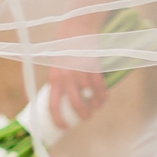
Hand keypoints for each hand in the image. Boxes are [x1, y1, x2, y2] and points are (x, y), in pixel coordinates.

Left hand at [46, 9, 108, 131]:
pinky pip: (100, 87)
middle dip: (82, 115)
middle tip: (86, 117)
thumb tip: (61, 101)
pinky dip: (103, 96)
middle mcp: (66, 77)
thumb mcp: (56, 66)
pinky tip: (104, 100)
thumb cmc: (64, 50)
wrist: (76, 29)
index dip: (58, 120)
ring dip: (95, 106)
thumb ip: (58, 82)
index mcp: (54, 79)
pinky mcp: (93, 66)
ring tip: (96, 108)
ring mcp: (81, 72)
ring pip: (90, 97)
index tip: (64, 128)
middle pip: (75, 105)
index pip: (53, 106)